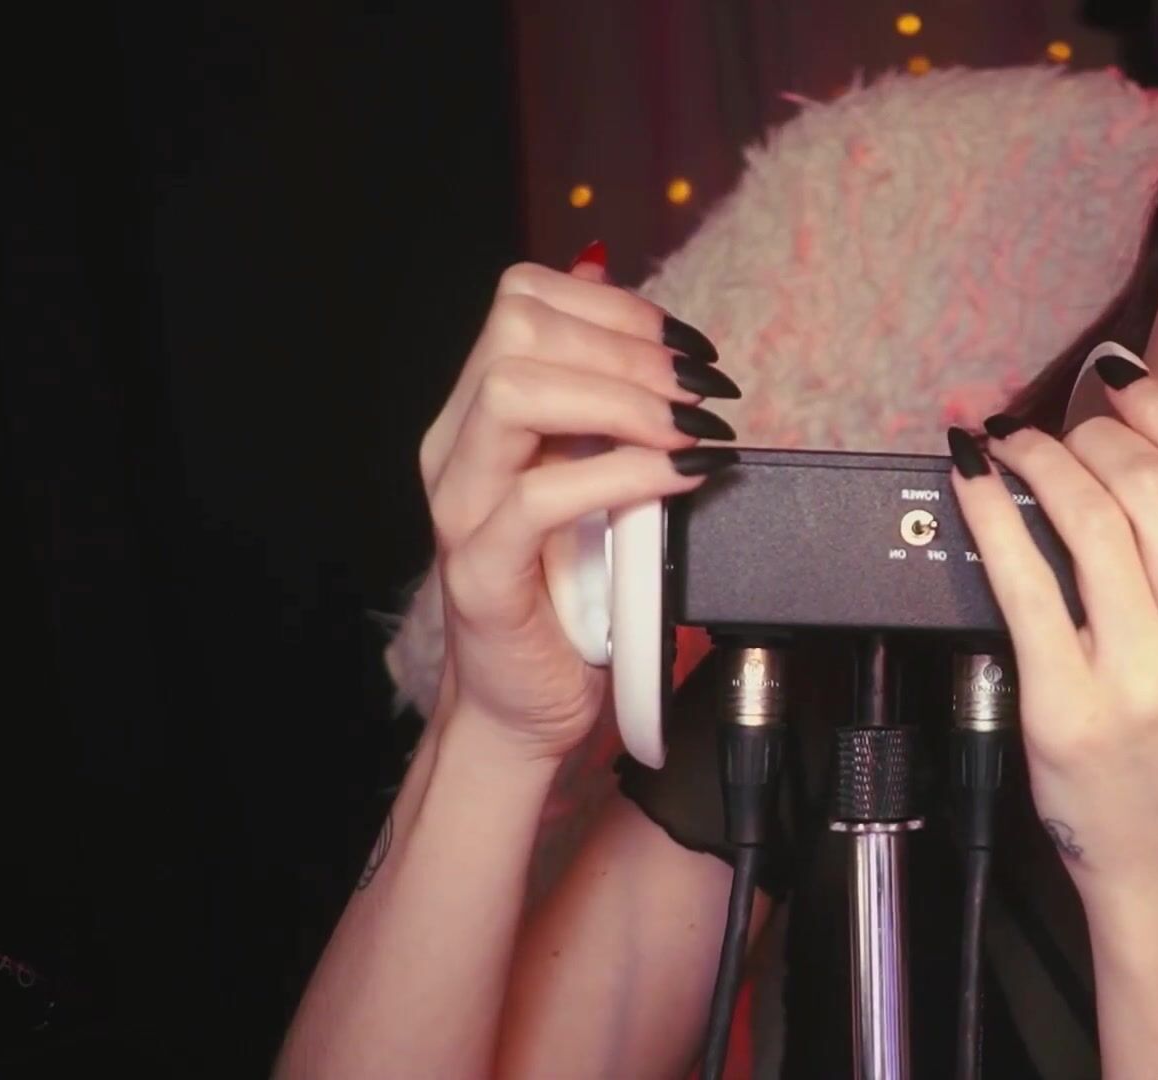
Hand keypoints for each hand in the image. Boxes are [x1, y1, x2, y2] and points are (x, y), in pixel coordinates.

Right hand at [419, 245, 741, 760]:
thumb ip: (607, 405)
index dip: (616, 307)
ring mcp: (462, 508)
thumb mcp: (597, 477)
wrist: (523, 706)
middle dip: (627, 347)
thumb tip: (641, 319)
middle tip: (700, 391)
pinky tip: (679, 480)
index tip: (688, 348)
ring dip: (622, 401)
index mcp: (480, 413)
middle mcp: (457, 448)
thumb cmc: (569, 597)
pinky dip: (623, 475)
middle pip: (516, 330)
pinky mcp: (482, 572)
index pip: (524, 300)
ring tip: (691, 432)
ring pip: (512, 393)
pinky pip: (540, 498)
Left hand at [947, 359, 1157, 898]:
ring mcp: (1143, 677)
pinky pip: (1021, 580)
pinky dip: (991, 513)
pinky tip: (973, 482)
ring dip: (1040, 457)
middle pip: (1151, 483)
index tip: (1123, 384)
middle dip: (1092, 433)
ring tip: (1013, 445)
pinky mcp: (1067, 706)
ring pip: (1088, 515)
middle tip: (1061, 427)